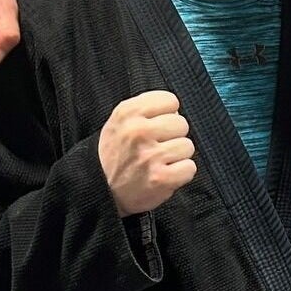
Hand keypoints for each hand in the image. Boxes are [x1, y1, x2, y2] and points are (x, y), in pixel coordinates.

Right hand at [99, 91, 196, 216]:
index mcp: (128, 113)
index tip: (158, 125)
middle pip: (182, 124)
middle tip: (159, 146)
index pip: (170, 101)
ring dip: (178, 156)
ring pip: (187, 146)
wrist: (100, 189)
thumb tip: (176, 111)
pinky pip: (189, 167)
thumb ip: (146, 110)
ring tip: (161, 161)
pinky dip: (182, 173)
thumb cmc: (114, 155)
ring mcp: (150, 155)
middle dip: (174, 136)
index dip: (168, 114)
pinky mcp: (161, 178)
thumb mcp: (120, 122)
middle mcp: (138, 131)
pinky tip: (167, 173)